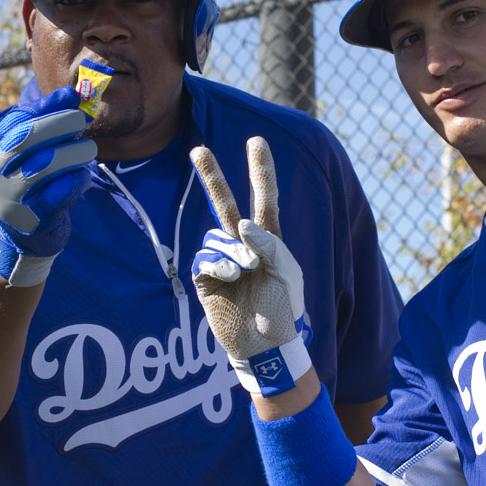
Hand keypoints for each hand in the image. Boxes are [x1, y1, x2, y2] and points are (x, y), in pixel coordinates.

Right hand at [0, 86, 96, 286]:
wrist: (18, 241)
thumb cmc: (28, 187)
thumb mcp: (28, 156)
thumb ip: (45, 126)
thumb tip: (72, 94)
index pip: (14, 121)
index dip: (45, 106)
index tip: (71, 97)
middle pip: (26, 138)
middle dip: (59, 123)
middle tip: (81, 120)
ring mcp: (8, 200)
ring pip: (45, 165)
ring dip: (74, 152)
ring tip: (88, 149)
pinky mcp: (31, 221)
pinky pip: (58, 193)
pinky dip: (75, 179)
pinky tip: (82, 175)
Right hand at [190, 137, 310, 396]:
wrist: (263, 344)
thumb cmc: (281, 308)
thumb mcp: (287, 272)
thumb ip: (270, 243)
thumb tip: (241, 225)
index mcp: (268, 239)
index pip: (264, 198)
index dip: (261, 171)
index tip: (256, 142)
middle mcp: (242, 244)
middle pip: (225, 204)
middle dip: (212, 177)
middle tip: (198, 149)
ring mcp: (222, 260)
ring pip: (217, 237)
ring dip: (234, 250)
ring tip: (248, 271)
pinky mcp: (205, 277)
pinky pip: (206, 258)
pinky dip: (221, 264)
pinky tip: (232, 278)